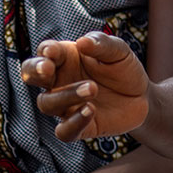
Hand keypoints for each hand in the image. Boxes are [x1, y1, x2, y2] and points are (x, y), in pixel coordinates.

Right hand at [24, 32, 148, 139]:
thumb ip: (102, 44)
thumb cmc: (122, 69)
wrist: (141, 96)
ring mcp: (66, 105)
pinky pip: (64, 131)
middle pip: (31, 76)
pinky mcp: (79, 126)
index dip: (45, 51)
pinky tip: (90, 110)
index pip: (45, 52)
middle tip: (47, 69)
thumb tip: (83, 42)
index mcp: (64, 58)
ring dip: (66, 95)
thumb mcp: (119, 52)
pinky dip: (73, 123)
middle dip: (34, 71)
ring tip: (92, 88)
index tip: (52, 52)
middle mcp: (59, 81)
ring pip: (47, 103)